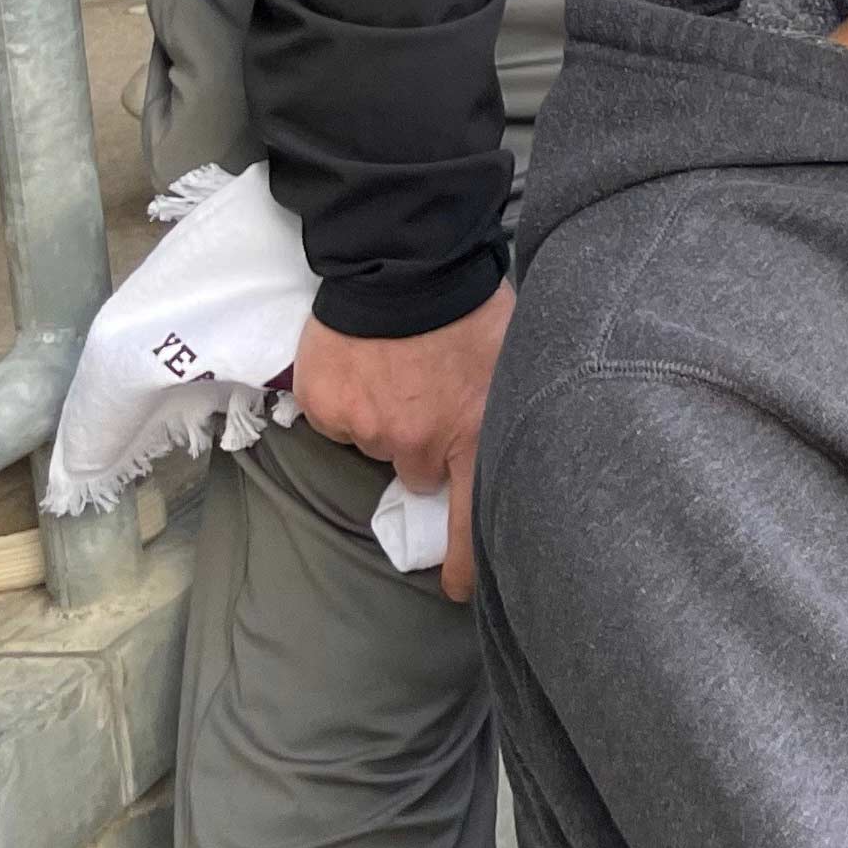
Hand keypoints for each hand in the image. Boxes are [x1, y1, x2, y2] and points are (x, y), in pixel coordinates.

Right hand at [290, 284, 515, 601]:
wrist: (403, 258)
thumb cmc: (470, 302)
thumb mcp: (515, 356)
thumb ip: (509, 408)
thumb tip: (522, 440)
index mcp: (473, 434)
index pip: (471, 523)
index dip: (466, 566)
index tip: (459, 590)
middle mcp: (418, 442)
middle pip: (417, 472)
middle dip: (424, 445)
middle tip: (431, 396)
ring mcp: (367, 426)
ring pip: (376, 440)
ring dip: (387, 415)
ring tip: (401, 366)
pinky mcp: (325, 405)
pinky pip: (337, 417)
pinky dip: (347, 396)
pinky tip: (365, 360)